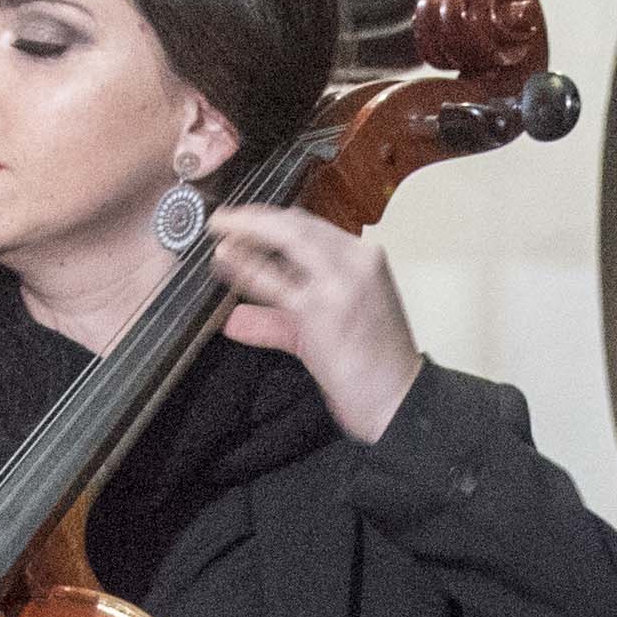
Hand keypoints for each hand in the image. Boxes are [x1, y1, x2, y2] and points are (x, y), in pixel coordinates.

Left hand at [201, 205, 423, 444]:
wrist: (397, 399)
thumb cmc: (371, 366)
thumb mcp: (323, 332)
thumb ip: (277, 321)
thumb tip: (235, 320)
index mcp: (365, 260)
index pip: (313, 227)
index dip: (273, 221)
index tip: (245, 221)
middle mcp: (357, 261)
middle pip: (298, 223)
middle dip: (255, 217)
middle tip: (222, 219)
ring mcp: (341, 281)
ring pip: (289, 236)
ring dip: (249, 228)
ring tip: (219, 228)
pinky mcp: (322, 306)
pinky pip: (274, 278)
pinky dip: (246, 265)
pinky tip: (224, 258)